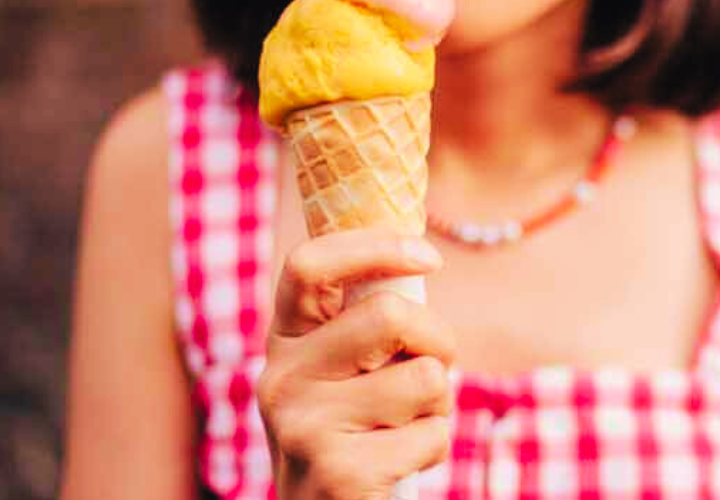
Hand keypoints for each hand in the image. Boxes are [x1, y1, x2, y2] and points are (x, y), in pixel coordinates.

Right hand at [257, 229, 454, 499]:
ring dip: (438, 404)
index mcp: (283, 340)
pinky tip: (398, 463)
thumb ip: (367, 318)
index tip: (430, 257)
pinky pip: (431, 434)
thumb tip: (417, 255)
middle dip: (439, 339)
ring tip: (405, 425)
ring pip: (424, 378)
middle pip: (390, 316)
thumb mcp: (344, 368)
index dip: (375, 246)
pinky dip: (433, 447)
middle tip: (435, 367)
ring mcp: (303, 426)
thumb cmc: (354, 429)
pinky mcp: (339, 473)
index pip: (307, 265)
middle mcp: (280, 378)